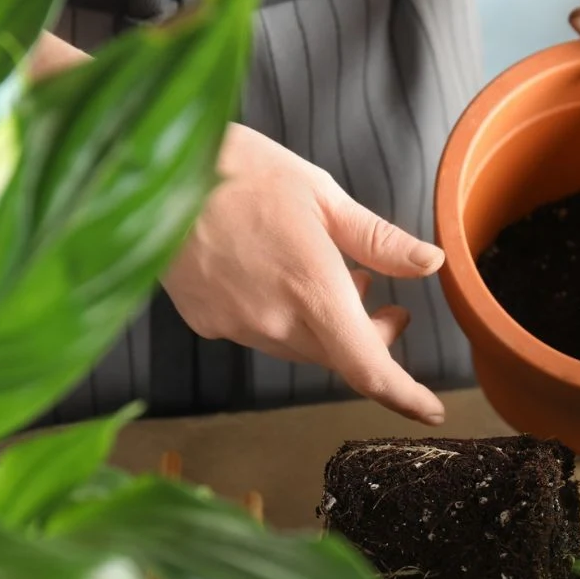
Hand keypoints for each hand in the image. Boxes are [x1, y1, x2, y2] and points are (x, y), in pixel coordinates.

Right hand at [163, 123, 446, 423]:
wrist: (149, 170)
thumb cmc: (238, 169)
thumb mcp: (321, 194)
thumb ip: (379, 240)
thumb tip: (430, 263)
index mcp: (312, 289)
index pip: (368, 368)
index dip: (405, 396)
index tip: (430, 409)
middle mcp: (274, 320)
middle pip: (339, 357)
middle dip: (372, 339)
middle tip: (388, 304)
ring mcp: (236, 326)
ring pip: (302, 348)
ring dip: (329, 328)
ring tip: (337, 276)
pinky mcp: (207, 322)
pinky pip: (261, 334)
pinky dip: (285, 317)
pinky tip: (282, 278)